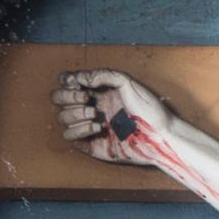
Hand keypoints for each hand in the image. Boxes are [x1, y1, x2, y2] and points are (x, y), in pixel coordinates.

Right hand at [58, 68, 174, 174]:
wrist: (159, 135)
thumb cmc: (149, 108)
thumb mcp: (127, 82)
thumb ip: (103, 75)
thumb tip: (79, 77)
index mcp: (96, 90)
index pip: (67, 82)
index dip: (66, 80)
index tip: (77, 82)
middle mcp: (89, 107)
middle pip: (58, 99)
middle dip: (67, 96)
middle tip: (86, 98)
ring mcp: (88, 125)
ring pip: (62, 117)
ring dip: (75, 113)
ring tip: (95, 114)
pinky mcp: (89, 144)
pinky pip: (69, 136)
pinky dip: (78, 130)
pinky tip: (97, 127)